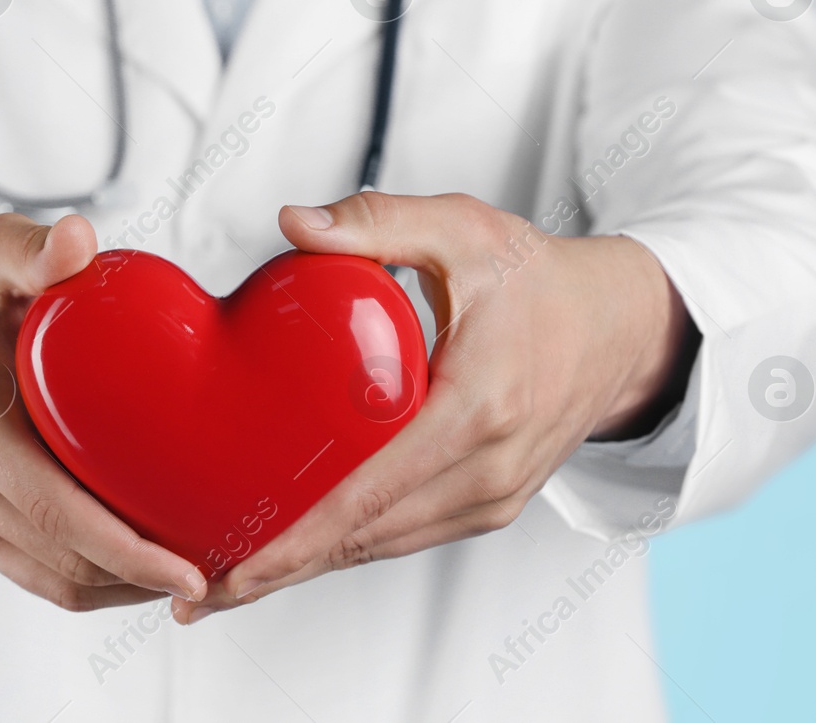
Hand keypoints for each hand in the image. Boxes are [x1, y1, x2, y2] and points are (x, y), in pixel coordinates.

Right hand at [0, 214, 207, 611]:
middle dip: (142, 579)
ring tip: (192, 572)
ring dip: (121, 588)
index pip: (53, 511)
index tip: (188, 571)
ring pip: (49, 580)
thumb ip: (31, 249)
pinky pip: (32, 572)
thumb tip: (79, 238)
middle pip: (61, 561)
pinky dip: (90, 581)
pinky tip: (141, 567)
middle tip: (220, 571)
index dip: (125, 551)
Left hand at [172, 192, 692, 622]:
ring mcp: (494, 497)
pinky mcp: (491, 506)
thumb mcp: (464, 230)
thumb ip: (378, 222)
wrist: (621, 326)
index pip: (372, 493)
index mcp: (480, 407)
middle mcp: (490, 469)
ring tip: (224, 582)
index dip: (298, 540)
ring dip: (306, 568)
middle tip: (195, 593)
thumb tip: (292, 223)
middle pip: (367, 538)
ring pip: (383, 547)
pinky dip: (347, 547)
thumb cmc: (540, 277)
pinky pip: (406, 535)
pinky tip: (292, 549)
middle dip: (280, 570)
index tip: (234, 566)